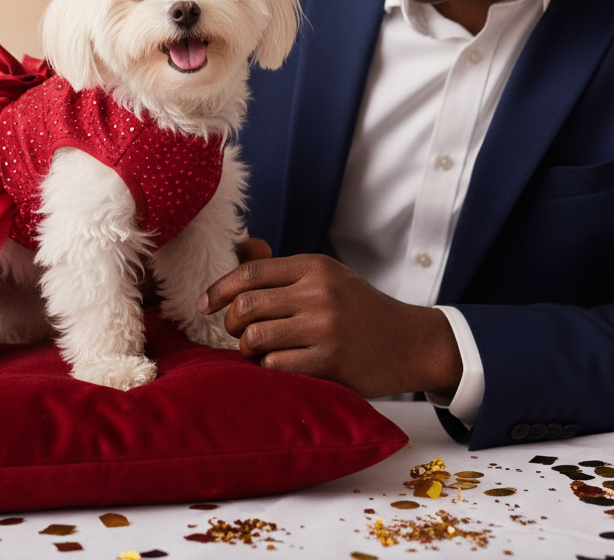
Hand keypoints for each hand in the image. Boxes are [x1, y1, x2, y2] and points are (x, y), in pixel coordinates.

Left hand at [197, 252, 461, 398]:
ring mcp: (325, 327)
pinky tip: (280, 365)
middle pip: (247, 305)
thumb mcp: (326, 276)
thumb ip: (282, 267)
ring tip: (259, 351)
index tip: (202, 305)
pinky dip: (268, 368)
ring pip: (255, 337)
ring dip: (247, 349)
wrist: (411, 342)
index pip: (250, 272)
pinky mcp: (330, 360)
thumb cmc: (359, 308)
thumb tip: (242, 245)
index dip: (218, 289)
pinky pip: (276, 365)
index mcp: (314, 266)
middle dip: (232, 323)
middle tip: (238, 332)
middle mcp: (318, 292)